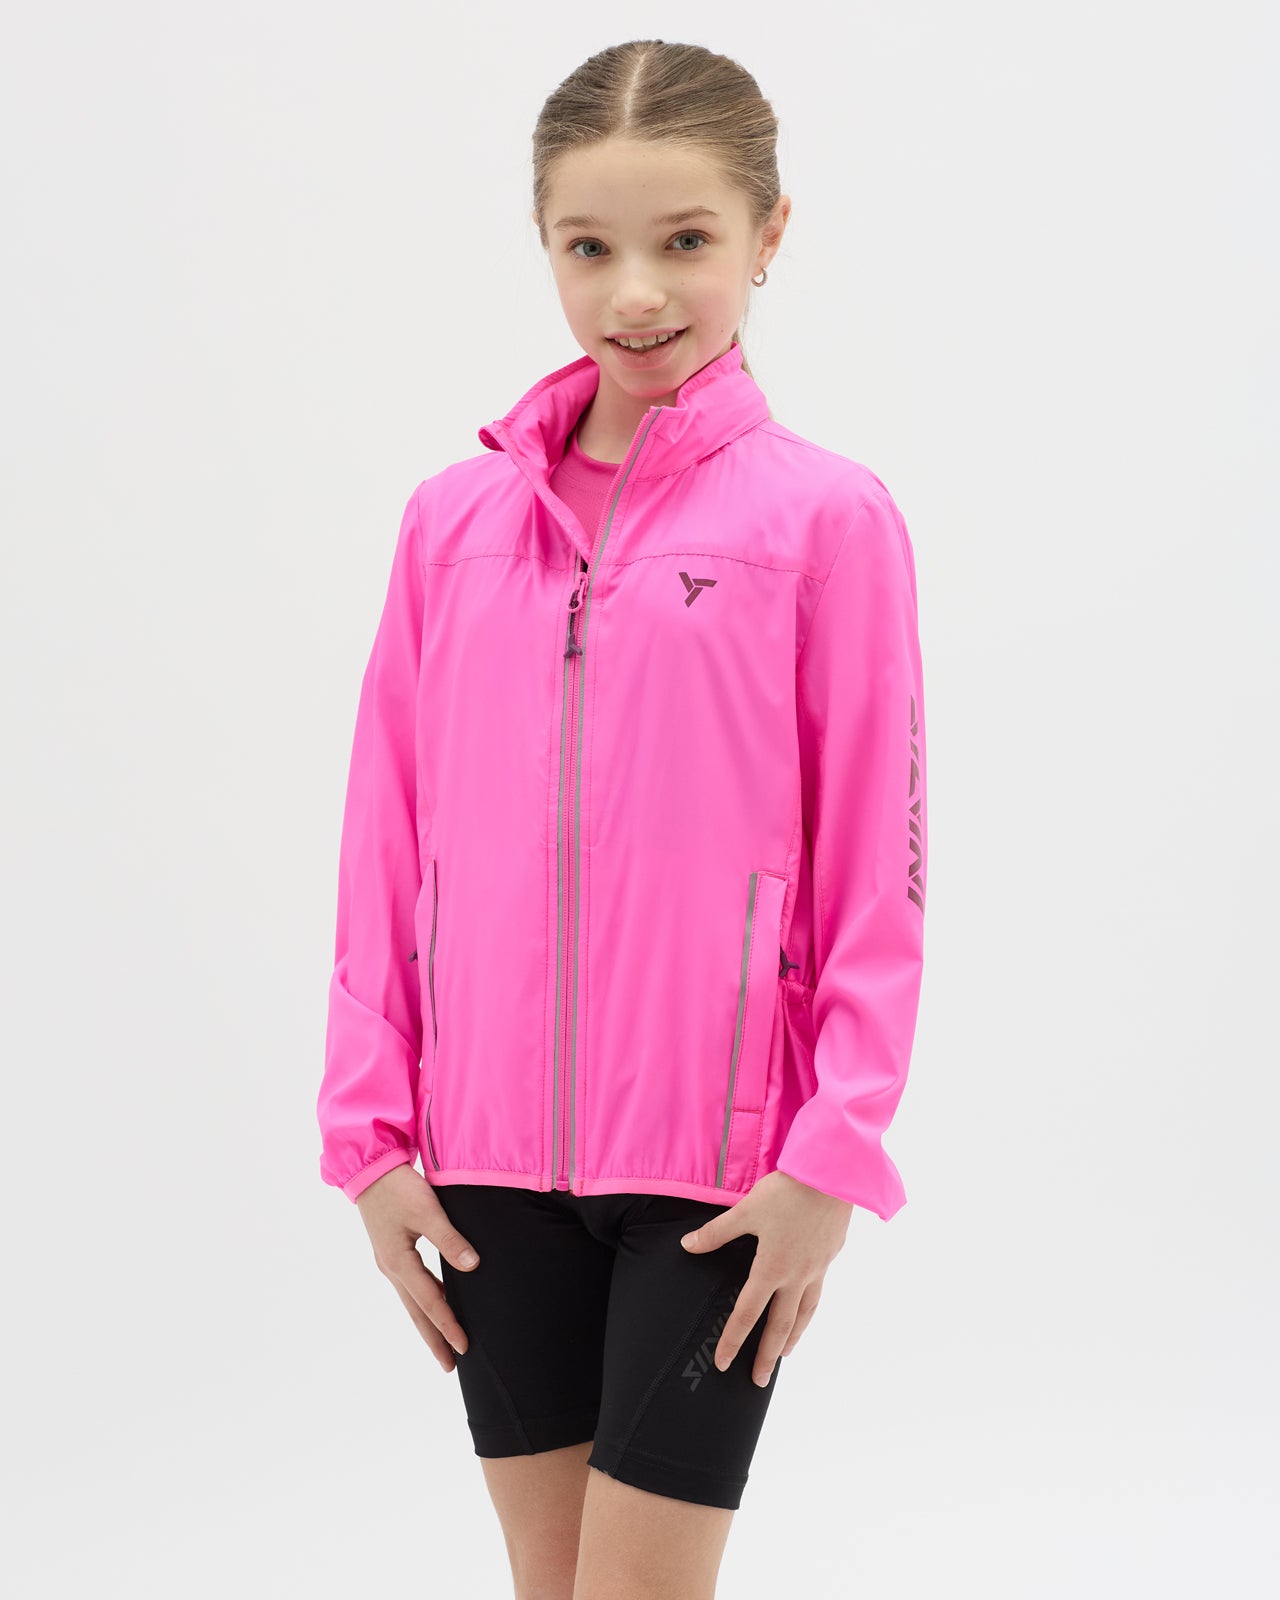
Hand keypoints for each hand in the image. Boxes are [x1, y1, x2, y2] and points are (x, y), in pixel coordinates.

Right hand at [355, 1163, 481, 1372]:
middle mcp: (391, 1268)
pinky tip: (436, 1302)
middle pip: (416, 1311)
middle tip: (450, 1366)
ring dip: (428, 1322)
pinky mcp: (391, 1252)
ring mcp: (389, 1261)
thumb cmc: (398, 1188)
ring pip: (412, 1300)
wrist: (369, 1169)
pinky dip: (424, 1300)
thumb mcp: (427, 1210)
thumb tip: (472, 1266)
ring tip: (444, 1343)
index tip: (464, 1347)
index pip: (430, 1302)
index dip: (448, 1325)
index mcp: (399, 1262)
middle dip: (434, 1339)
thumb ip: (450, 1239)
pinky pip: (411, 1285)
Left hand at [679, 1169, 852, 1386]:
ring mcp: (816, 1269)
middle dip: (768, 1356)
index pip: (746, 1314)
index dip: (733, 1340)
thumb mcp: (746, 1210)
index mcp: (771, 1269)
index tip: (723, 1363)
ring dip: (793, 1337)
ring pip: (804, 1313)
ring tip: (786, 1353)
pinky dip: (809, 1308)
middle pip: (779, 1326)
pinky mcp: (830, 1256)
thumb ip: (716, 1233)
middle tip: (759, 1381)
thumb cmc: (787, 1192)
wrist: (832, 1176)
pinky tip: (806, 1307)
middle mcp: (795, 1276)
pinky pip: (817, 1292)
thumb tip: (687, 1246)